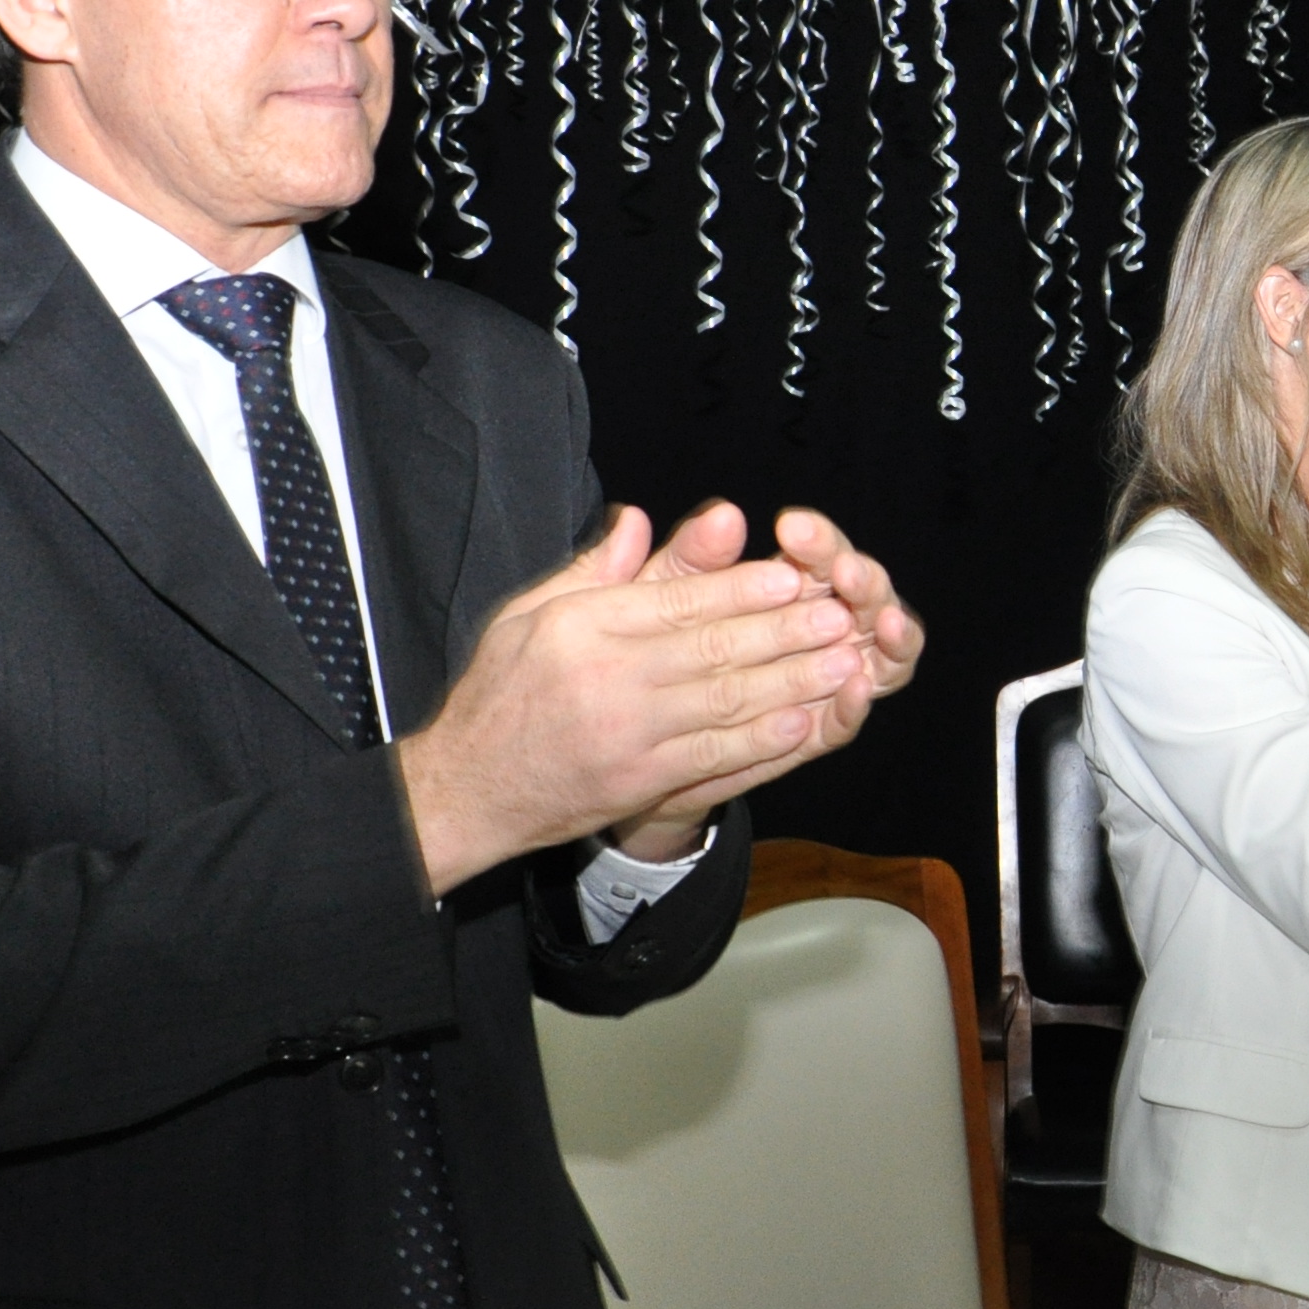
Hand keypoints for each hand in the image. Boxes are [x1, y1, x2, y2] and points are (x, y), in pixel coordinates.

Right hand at [394, 506, 872, 895]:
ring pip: (723, 701)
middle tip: (839, 615)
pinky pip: (712, 755)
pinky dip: (761, 740)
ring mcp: (626, 733)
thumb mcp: (526, 615)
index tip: (791, 578)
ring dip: (790, 683)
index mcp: (583, 626)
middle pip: (713, 648)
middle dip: (784, 632)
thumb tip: (638, 519)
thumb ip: (590, 569)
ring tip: (841, 662)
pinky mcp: (638, 780)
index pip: (678, 602)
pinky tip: (803, 722)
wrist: (467, 789)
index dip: (741, 590)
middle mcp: (608, 676)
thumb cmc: (499, 692)